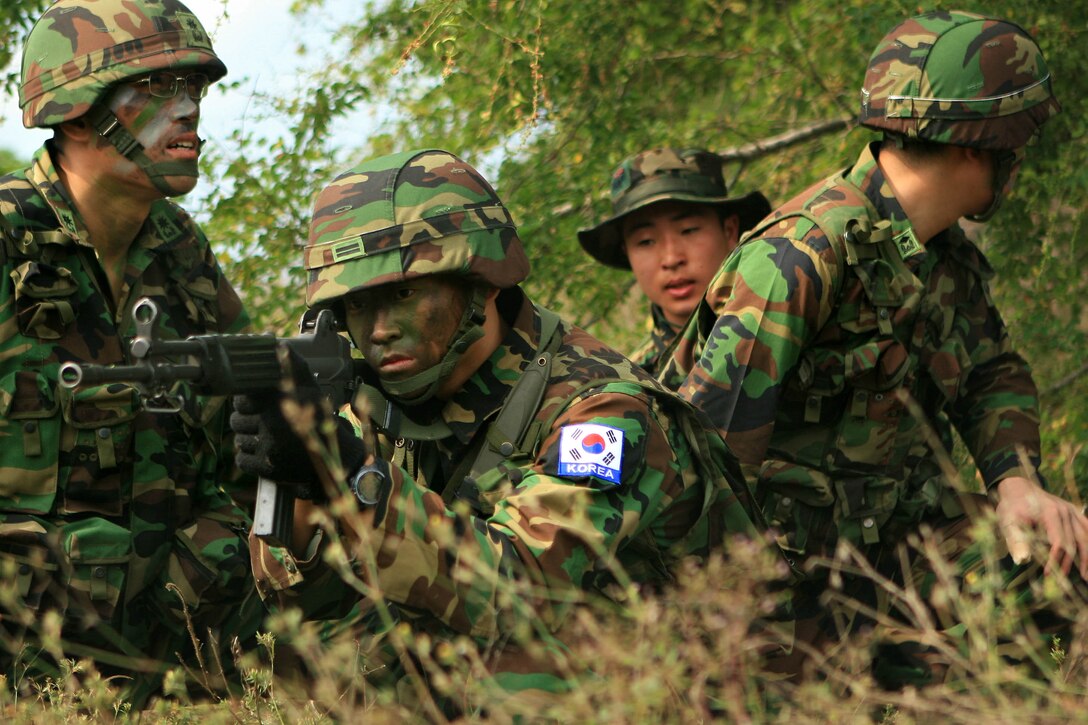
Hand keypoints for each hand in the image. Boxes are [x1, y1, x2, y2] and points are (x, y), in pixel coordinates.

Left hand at [230, 349, 367, 496]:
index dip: (246, 402)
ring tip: (267, 439)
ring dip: (249, 441)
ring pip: (239, 441)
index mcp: (278, 399)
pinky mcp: (267, 467)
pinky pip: (243, 461)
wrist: (336, 454)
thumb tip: (278, 344)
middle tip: (263, 424)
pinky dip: (250, 459)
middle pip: (236, 421)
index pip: (241, 398)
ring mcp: (269, 446)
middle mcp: (271, 421)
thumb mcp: (309, 386)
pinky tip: (265, 454)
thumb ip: (293, 364)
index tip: (256, 405)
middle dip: (246, 422)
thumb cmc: (319, 416)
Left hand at [994, 476, 1087, 578]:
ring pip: (1085, 537)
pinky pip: (1087, 526)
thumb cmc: (1011, 506)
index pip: (1058, 542)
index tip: (1047, 574)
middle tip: (1062, 581)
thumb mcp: (1007, 521)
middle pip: (1073, 542)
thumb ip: (1015, 540)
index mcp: (1050, 512)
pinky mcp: (1073, 511)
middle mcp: (1065, 511)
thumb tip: (1022, 561)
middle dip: (1068, 564)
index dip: (1054, 560)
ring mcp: (1071, 510)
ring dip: (1086, 558)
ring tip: (1085, 577)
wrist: (1017, 487)